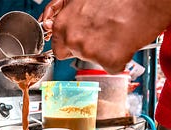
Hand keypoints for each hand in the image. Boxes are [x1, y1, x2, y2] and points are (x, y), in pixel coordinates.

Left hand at [39, 0, 170, 73]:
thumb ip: (63, 15)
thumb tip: (54, 26)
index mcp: (62, 24)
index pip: (58, 48)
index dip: (70, 45)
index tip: (79, 42)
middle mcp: (72, 40)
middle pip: (74, 55)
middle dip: (85, 49)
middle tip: (101, 35)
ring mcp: (89, 52)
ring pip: (93, 61)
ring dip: (103, 52)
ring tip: (115, 33)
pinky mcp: (109, 61)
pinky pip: (112, 67)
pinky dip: (118, 59)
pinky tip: (123, 43)